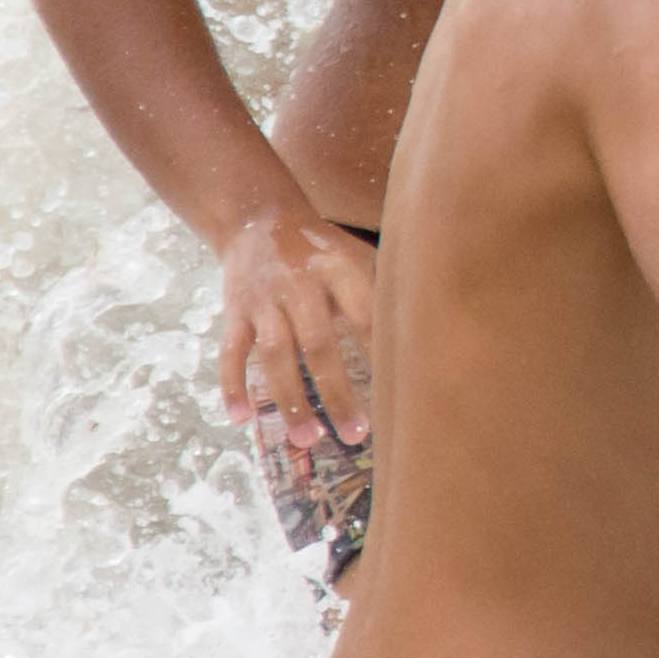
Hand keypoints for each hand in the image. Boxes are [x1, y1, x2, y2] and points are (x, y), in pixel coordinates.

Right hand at [217, 209, 376, 457]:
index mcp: (340, 269)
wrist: (258, 217)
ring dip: (289, 400)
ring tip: (306, 440)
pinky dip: (232, 386)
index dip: (380, 354)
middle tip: (355, 435)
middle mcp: (300, 284)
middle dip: (337, 394)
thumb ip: (383, 290)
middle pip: (319, 345)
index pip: (366, 316)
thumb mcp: (357, 255)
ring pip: (274, 356)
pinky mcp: (235, 311)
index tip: (399, 393)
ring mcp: (264, 300)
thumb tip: (427, 334)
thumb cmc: (323, 249)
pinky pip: (231, 352)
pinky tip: (241, 418)